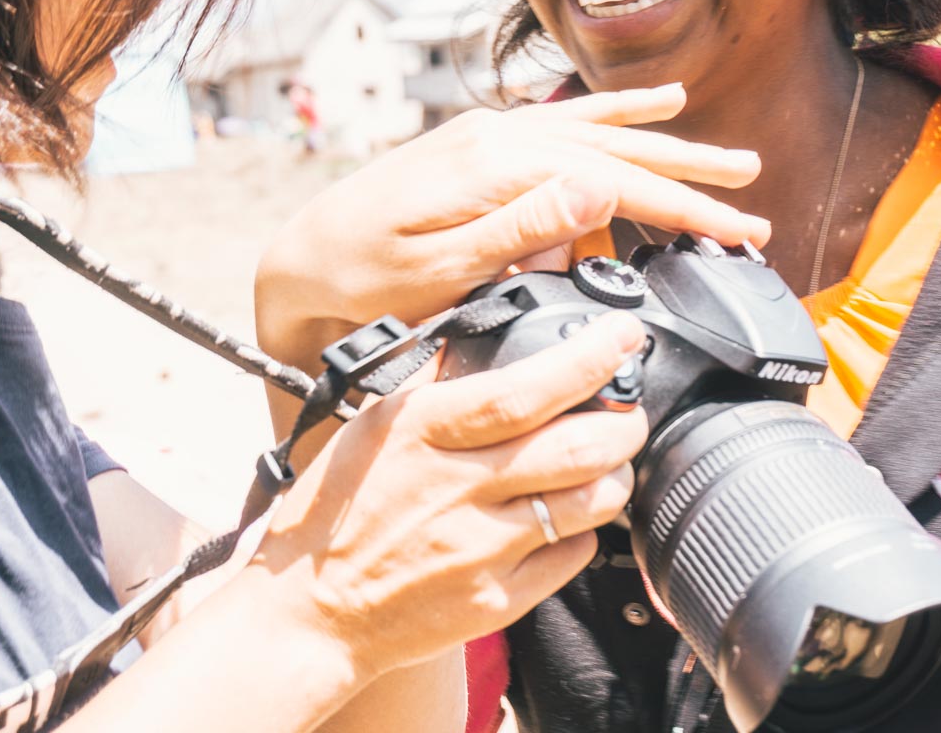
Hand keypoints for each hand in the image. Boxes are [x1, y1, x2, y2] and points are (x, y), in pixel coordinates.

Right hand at [247, 311, 649, 680]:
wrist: (311, 612)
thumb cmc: (337, 511)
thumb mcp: (373, 425)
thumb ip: (433, 379)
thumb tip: (481, 327)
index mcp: (423, 432)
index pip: (523, 390)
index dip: (587, 359)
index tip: (621, 336)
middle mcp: (455, 489)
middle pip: (576, 448)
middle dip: (625, 421)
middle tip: (629, 410)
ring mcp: (479, 550)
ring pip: (589, 503)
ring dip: (614, 475)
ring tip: (606, 463)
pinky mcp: (495, 601)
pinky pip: (571, 557)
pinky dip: (584, 531)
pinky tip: (567, 518)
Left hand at [255, 84, 765, 368]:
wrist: (302, 259)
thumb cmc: (363, 277)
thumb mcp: (439, 267)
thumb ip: (522, 227)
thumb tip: (600, 188)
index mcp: (500, 167)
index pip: (617, 184)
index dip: (685, 210)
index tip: (741, 233)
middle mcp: (502, 136)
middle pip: (619, 150)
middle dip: (692, 176)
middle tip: (754, 199)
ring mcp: (491, 134)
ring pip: (599, 133)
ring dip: (664, 144)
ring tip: (723, 157)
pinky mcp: (481, 143)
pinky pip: (564, 123)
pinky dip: (612, 115)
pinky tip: (643, 108)